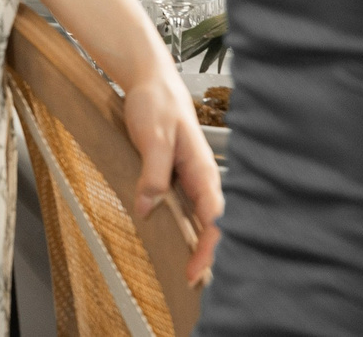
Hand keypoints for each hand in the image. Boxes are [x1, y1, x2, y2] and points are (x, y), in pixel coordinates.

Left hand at [121, 69, 224, 283]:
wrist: (151, 81)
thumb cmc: (156, 105)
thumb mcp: (151, 137)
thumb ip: (153, 173)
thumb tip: (148, 208)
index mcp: (203, 171)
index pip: (214, 219)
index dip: (207, 248)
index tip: (196, 270)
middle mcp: (201, 177)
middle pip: (210, 224)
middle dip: (205, 253)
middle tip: (191, 281)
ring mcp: (190, 176)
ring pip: (198, 217)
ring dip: (194, 241)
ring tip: (185, 269)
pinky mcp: (176, 173)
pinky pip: (183, 205)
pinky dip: (181, 224)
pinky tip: (173, 237)